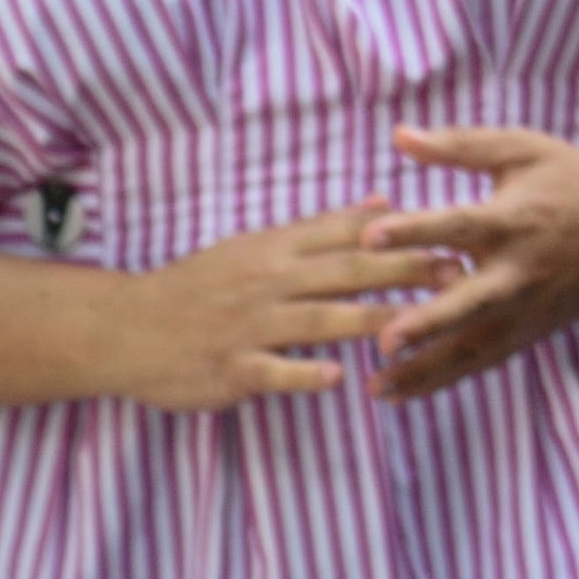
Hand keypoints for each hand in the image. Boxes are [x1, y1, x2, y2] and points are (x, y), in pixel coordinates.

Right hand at [103, 204, 427, 408]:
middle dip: (403, 272)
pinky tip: (339, 376)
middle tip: (457, 275)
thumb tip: (383, 203)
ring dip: (369, 321)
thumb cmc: (199, 286)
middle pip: (344, 273)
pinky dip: (302, 372)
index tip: (455, 233)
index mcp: (275, 250)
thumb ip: (322, 229)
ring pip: (317, 320)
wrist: (121, 328)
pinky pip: (271, 370)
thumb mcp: (257, 247)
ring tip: (416, 323)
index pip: (346, 235)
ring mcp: (247, 327)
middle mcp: (266, 283)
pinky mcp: (229, 369)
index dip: (402, 234)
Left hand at [369, 128, 578, 399]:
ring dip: (425, 368)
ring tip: (375, 385)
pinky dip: (441, 379)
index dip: (416, 229)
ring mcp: (529, 308)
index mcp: (517, 219)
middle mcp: (522, 270)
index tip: (369, 235)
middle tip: (384, 339)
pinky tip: (398, 392)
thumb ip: (459, 146)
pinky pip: (483, 361)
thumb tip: (397, 135)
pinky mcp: (531, 331)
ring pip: (473, 345)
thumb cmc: (574, 180)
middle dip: (430, 322)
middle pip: (471, 301)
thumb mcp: (523, 150)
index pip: (460, 225)